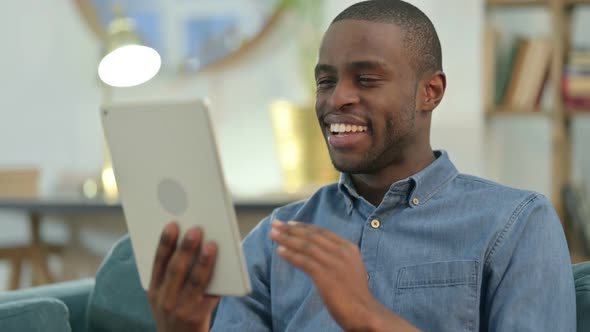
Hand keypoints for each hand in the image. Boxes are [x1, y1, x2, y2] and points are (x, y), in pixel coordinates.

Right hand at [148, 222, 219, 331]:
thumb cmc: (175, 311)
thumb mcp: (163, 295)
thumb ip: (170, 274)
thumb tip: (188, 241)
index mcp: (154, 290)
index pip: (158, 262)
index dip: (165, 243)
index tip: (172, 225)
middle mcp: (165, 299)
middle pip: (176, 269)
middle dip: (186, 248)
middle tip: (196, 229)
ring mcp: (181, 309)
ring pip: (195, 281)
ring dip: (204, 262)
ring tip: (212, 245)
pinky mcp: (198, 317)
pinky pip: (211, 295)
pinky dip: (217, 279)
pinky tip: (225, 266)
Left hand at [270, 220, 418, 331]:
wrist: (363, 311)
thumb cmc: (355, 292)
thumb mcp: (350, 266)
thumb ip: (337, 256)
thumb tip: (318, 249)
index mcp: (348, 248)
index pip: (322, 232)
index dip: (304, 227)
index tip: (290, 223)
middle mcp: (341, 252)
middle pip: (311, 236)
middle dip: (291, 229)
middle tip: (276, 224)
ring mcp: (333, 263)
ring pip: (305, 246)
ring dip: (287, 239)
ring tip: (273, 234)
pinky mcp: (325, 276)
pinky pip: (304, 261)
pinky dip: (290, 255)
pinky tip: (280, 251)